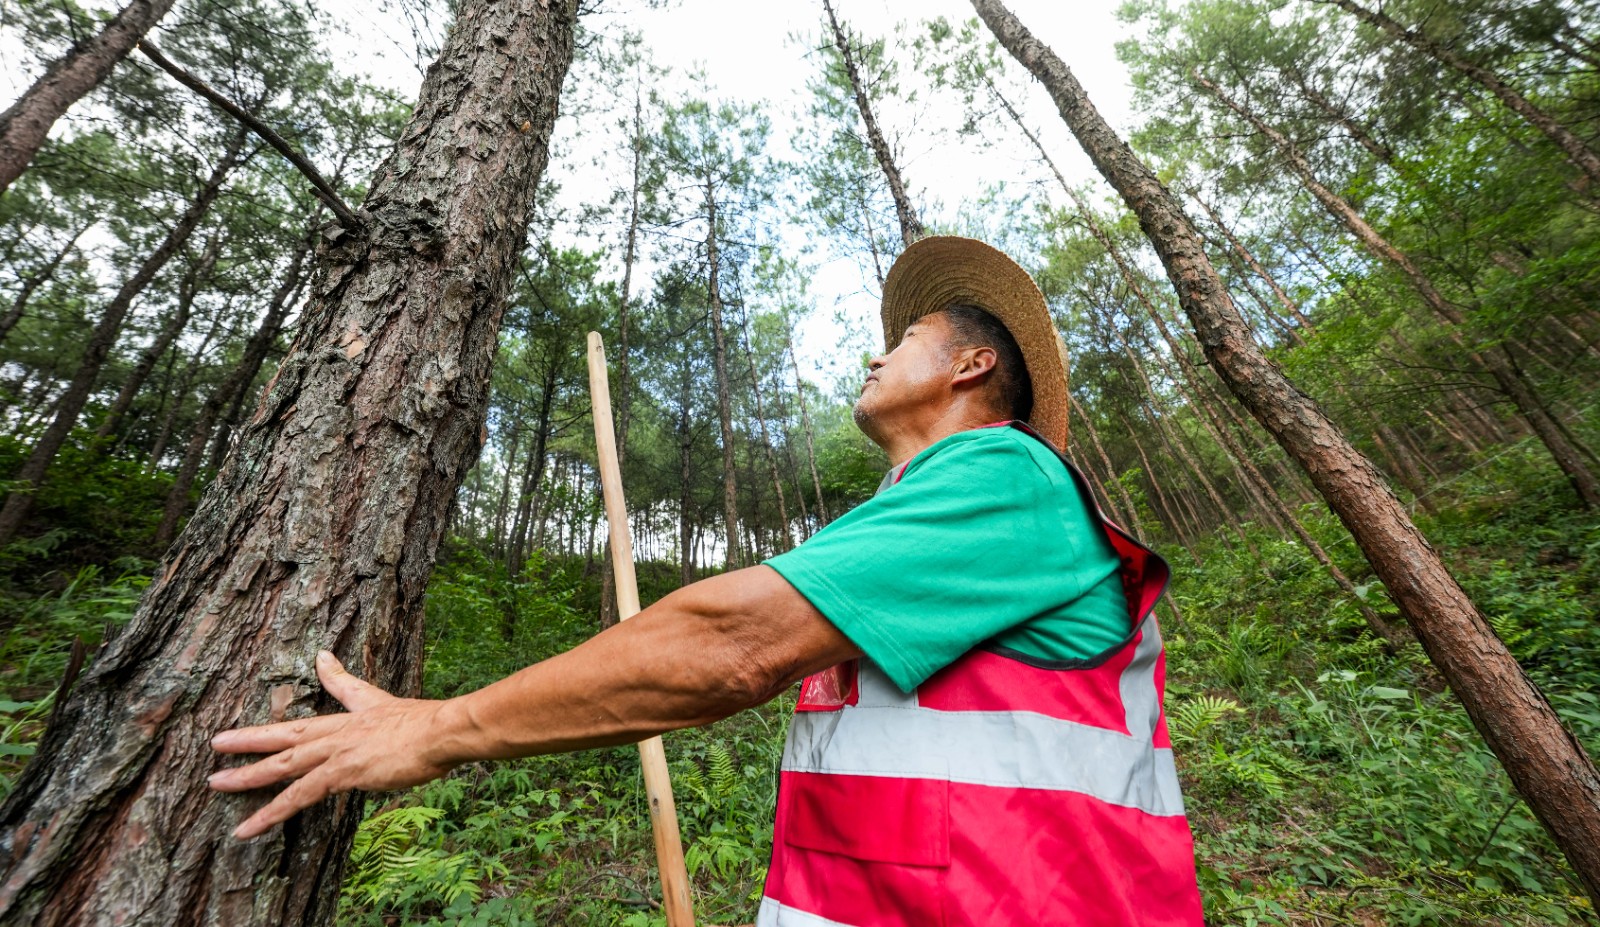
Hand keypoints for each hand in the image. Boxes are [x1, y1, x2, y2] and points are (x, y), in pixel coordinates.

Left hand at [210, 650, 459, 838]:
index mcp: (350, 718)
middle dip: (249, 740)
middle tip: (215, 743)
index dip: (286, 718)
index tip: (256, 719)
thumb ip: (357, 686)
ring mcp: (336, 752)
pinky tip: (248, 828)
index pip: (308, 719)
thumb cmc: (427, 723)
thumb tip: (332, 661)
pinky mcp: (341, 773)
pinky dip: (270, 812)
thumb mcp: (388, 702)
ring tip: (215, 784)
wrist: (441, 731)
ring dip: (247, 776)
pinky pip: (297, 796)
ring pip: (282, 765)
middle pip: (284, 736)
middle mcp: (336, 733)